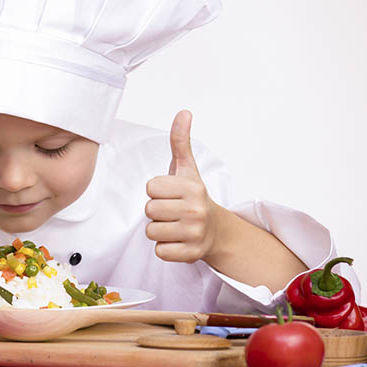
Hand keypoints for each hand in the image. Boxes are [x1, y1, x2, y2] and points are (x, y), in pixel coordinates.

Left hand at [145, 110, 218, 262]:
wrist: (217, 231)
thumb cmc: (193, 197)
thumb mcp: (187, 168)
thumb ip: (180, 141)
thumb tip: (184, 112)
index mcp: (192, 187)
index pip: (150, 188)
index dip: (156, 192)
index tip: (171, 194)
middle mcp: (196, 210)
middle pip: (149, 210)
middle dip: (156, 212)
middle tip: (172, 211)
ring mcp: (195, 233)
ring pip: (151, 232)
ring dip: (159, 230)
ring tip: (175, 225)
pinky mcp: (191, 254)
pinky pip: (159, 251)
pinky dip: (165, 248)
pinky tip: (178, 240)